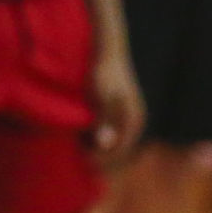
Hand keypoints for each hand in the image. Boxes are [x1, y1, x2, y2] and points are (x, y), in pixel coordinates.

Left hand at [89, 50, 144, 170]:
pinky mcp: (116, 113)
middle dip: (100, 158)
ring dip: (97, 149)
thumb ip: (104, 119)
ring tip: (78, 151)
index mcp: (133, 120)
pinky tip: (80, 139)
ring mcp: (126, 117)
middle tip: (78, 161)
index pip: (119, 151)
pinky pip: (109, 133)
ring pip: (113, 142)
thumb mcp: (102, 96)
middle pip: (118, 150)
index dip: (102, 160)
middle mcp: (133, 122)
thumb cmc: (104, 71)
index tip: (83, 162)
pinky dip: (95, 139)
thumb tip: (105, 143)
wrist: (107, 50)